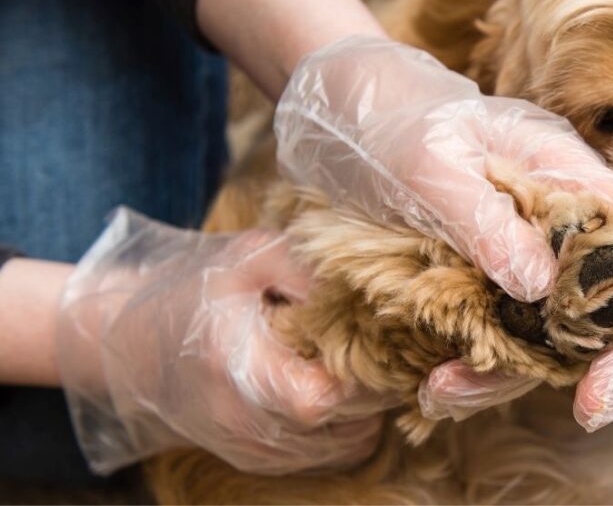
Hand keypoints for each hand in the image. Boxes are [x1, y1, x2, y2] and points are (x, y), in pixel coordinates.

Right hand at [58, 208, 392, 474]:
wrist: (133, 346)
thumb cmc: (194, 292)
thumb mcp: (245, 257)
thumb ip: (301, 267)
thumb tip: (359, 285)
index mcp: (236, 366)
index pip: (320, 397)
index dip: (359, 372)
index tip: (368, 337)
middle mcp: (243, 421)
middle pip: (344, 426)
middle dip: (372, 387)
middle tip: (373, 347)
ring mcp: (252, 448)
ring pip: (346, 447)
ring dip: (365, 409)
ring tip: (351, 364)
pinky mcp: (259, 460)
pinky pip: (330, 456)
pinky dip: (347, 427)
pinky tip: (334, 387)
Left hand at [275, 36, 612, 430]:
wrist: (344, 122)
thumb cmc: (393, 121)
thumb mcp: (428, 161)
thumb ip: (484, 219)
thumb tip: (541, 287)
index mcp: (565, 176)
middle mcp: (557, 226)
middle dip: (611, 364)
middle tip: (592, 414)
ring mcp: (522, 263)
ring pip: (551, 339)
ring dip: (511, 380)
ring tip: (442, 393)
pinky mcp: (485, 293)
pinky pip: (500, 346)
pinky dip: (474, 376)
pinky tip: (432, 387)